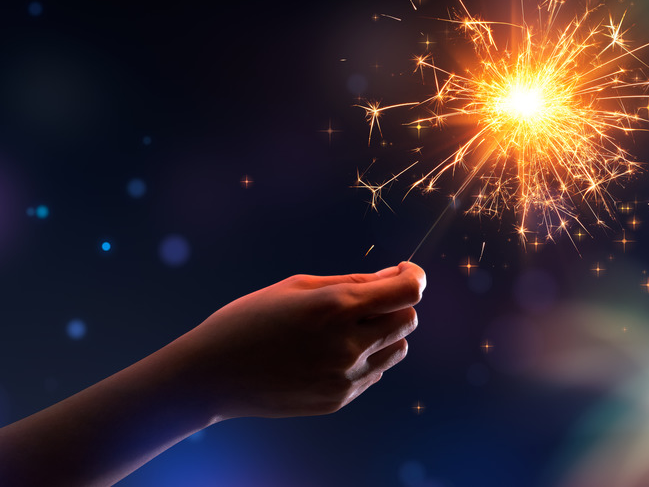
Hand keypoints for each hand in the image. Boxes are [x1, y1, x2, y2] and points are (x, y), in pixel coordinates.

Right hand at [170, 261, 424, 419]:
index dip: (414, 276)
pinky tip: (331, 351)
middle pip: (408, 319)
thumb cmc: (252, 318)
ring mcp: (345, 378)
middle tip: (368, 299)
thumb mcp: (299, 286)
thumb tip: (393, 277)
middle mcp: (347, 345)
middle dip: (396, 303)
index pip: (408, 291)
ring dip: (385, 333)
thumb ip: (353, 282)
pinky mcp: (338, 400)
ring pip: (398, 349)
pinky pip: (374, 373)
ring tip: (349, 326)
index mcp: (337, 308)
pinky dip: (365, 357)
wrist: (212, 375)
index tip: (404, 270)